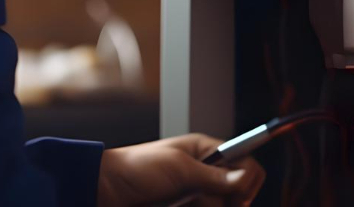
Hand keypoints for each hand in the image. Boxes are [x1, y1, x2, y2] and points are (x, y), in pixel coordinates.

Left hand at [95, 133, 264, 206]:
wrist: (104, 190)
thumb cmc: (136, 168)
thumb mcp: (178, 168)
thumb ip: (214, 175)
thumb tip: (246, 178)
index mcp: (207, 152)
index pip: (245, 162)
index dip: (249, 179)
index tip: (240, 194)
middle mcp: (206, 173)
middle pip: (239, 192)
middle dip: (231, 201)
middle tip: (211, 203)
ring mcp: (196, 195)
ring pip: (222, 206)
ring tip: (185, 204)